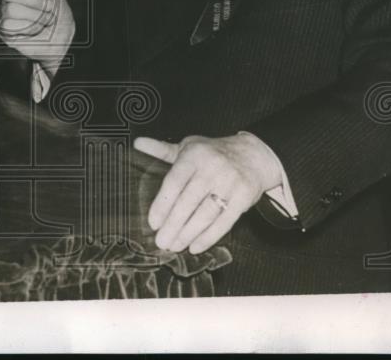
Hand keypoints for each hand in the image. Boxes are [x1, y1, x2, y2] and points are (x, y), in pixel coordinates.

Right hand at [0, 0, 74, 74]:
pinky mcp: (4, 33)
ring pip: (10, 9)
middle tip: (48, 7)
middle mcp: (8, 1)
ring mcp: (4, 17)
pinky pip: (8, 25)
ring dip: (34, 16)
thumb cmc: (56, 13)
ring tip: (44, 21)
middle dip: (33, 0)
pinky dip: (27, 27)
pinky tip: (35, 29)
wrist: (62, 36)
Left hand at [134, 133, 281, 254]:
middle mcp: (212, 167)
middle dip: (173, 225)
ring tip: (175, 246)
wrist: (254, 155)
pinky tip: (196, 246)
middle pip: (189, 201)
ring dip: (188, 234)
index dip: (163, 204)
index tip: (153, 223)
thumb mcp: (188, 147)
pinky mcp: (244, 197)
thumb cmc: (213, 153)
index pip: (174, 182)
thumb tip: (137, 144)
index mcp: (194, 155)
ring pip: (206, 214)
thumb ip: (162, 150)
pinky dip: (209, 237)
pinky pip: (224, 221)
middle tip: (161, 242)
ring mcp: (230, 182)